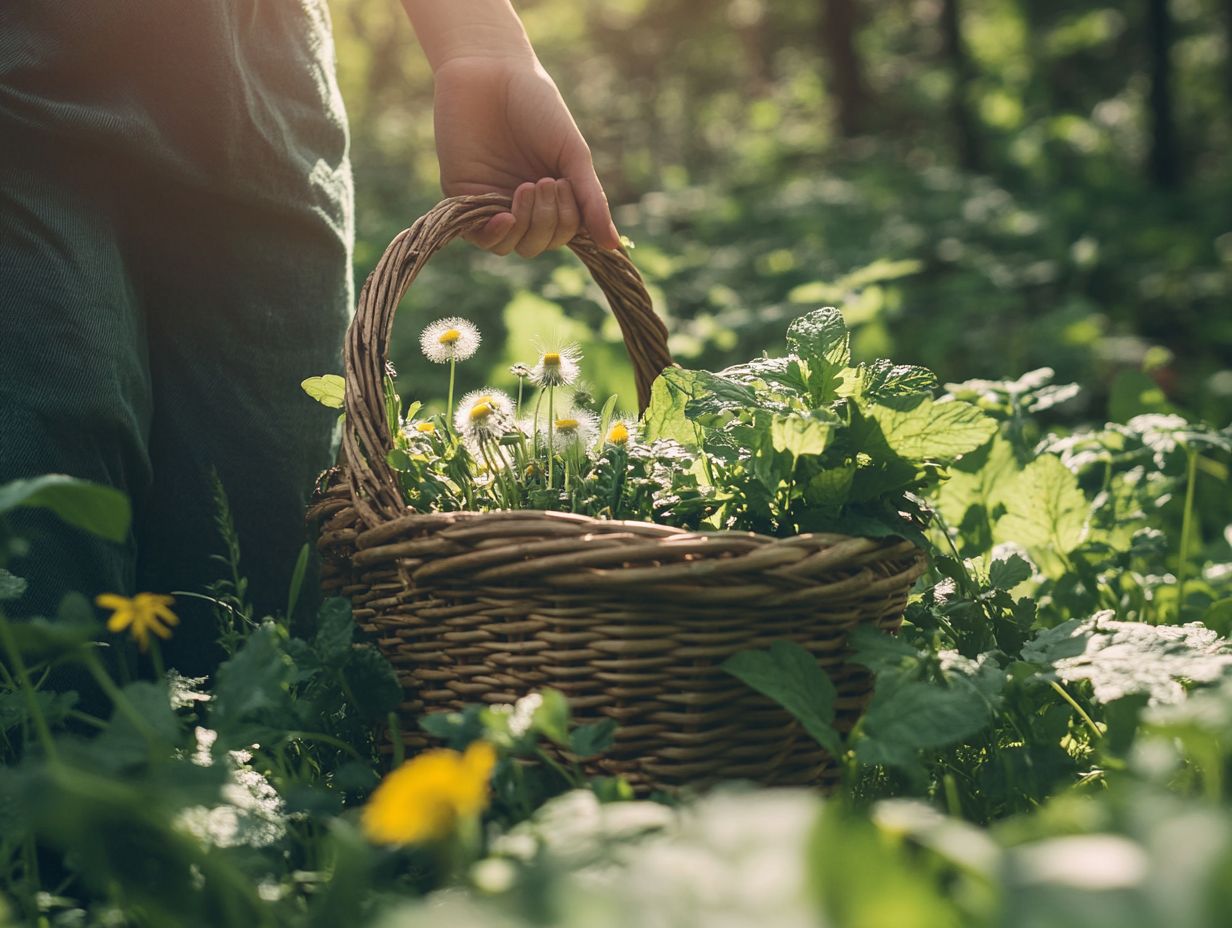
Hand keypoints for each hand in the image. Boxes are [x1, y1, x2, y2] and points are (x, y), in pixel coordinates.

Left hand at [432, 54, 620, 254]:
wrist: (490, 74)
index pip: (564, 234)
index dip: (568, 221)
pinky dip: (496, 236)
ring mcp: (493, 203)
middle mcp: (523, 204)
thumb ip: (590, 200)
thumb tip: (613, 246)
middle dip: (548, 221)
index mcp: (552, 195)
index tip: (563, 182)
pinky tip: (505, 218)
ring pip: (514, 245)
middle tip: (543, 182)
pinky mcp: (464, 198)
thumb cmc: (537, 107)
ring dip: (527, 226)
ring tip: (526, 188)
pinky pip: (481, 238)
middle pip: (540, 243)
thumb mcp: (572, 154)